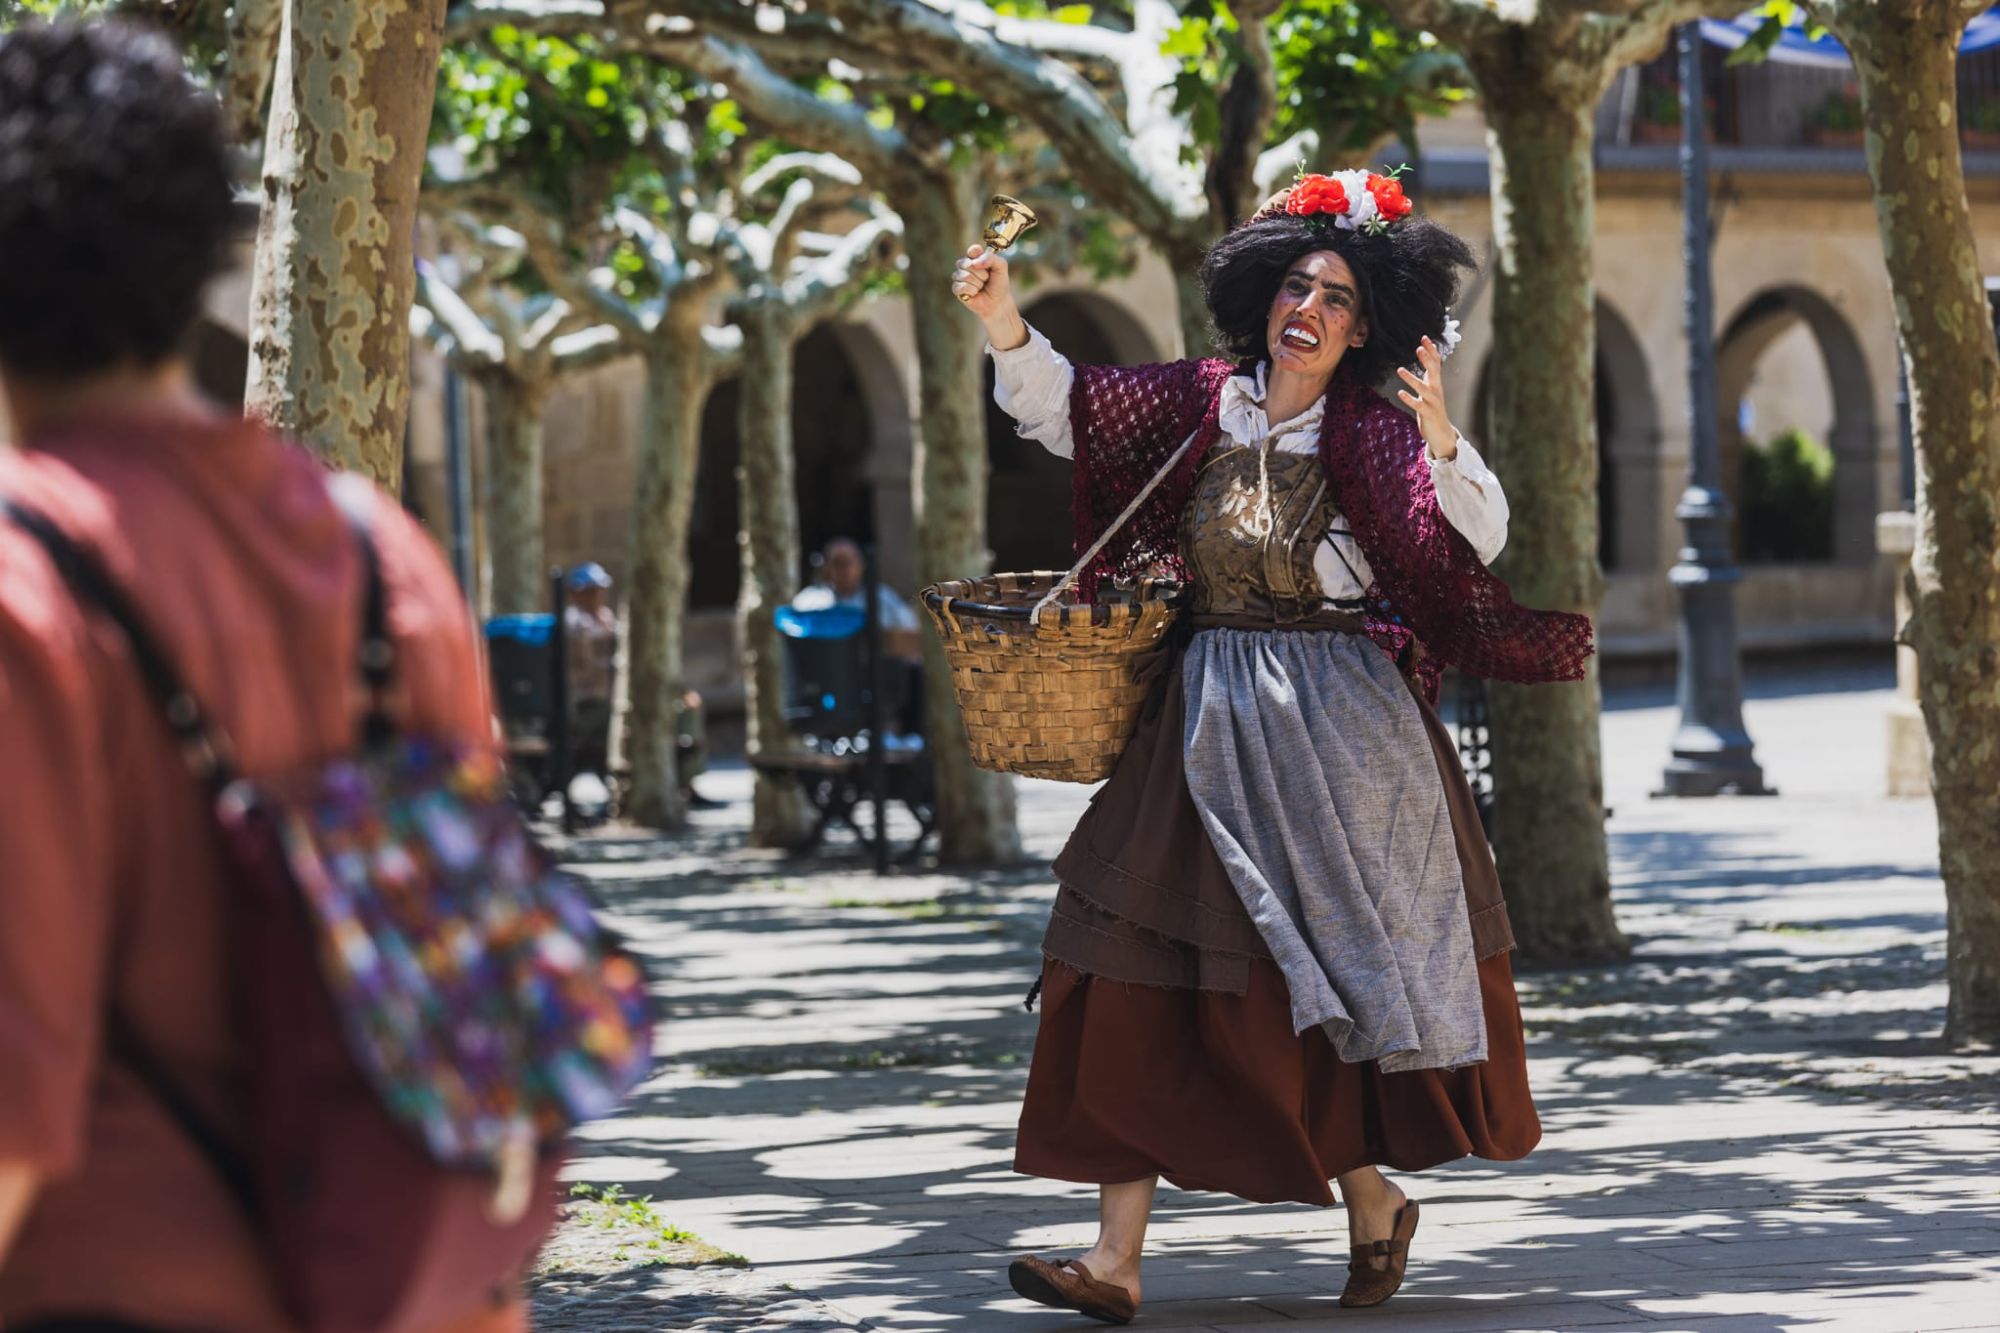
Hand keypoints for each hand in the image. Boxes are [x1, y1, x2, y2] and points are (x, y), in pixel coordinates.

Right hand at [952, 244, 1026, 348]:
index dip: (978, 255)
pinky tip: (975, 293)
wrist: (997, 302)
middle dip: (982, 274)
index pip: (973, 250)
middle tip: (987, 279)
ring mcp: (959, 276)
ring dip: (978, 283)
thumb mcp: (1001, 267)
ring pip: (965, 276)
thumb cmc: (999, 283)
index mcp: (976, 256)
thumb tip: (974, 263)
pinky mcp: (956, 288)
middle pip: (968, 264)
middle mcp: (965, 264)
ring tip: (981, 287)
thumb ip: (991, 258)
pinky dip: (972, 291)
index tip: (986, 264)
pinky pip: (961, 286)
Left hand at [1396, 336, 1456, 460]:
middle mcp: (1436, 391)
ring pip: (1423, 388)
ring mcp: (1433, 402)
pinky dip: (1409, 399)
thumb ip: (1429, 376)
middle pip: (1433, 372)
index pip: (1436, 363)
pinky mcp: (1427, 414)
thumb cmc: (1432, 410)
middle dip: (1427, 360)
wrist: (1441, 433)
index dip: (1431, 351)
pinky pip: (1418, 405)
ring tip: (1399, 370)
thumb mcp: (1431, 390)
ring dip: (1411, 379)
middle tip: (1419, 348)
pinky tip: (1400, 393)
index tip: (1424, 337)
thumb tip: (1427, 360)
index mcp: (1436, 384)